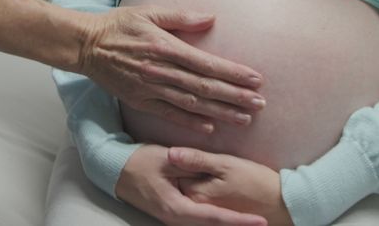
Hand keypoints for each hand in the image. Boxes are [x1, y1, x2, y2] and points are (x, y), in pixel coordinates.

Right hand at [79, 7, 264, 132]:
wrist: (86, 45)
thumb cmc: (119, 25)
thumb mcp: (149, 12)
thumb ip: (181, 17)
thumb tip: (211, 18)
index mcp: (165, 47)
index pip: (207, 63)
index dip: (233, 73)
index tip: (256, 79)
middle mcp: (160, 70)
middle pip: (205, 87)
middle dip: (235, 96)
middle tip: (260, 104)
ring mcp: (150, 88)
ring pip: (192, 103)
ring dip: (220, 112)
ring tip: (245, 119)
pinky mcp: (140, 101)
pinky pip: (169, 114)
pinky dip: (190, 122)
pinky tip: (210, 128)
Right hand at [116, 145, 266, 225]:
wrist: (115, 170)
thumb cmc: (139, 163)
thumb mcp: (167, 159)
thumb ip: (192, 165)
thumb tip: (212, 170)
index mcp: (176, 208)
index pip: (214, 218)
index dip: (239, 221)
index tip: (260, 221)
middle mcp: (176, 219)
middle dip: (238, 225)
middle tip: (263, 223)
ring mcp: (174, 219)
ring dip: (228, 223)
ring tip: (252, 221)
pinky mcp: (173, 214)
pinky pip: (199, 221)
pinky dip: (216, 220)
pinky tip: (229, 216)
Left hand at [168, 148, 293, 225]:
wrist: (281, 203)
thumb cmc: (256, 181)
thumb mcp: (227, 164)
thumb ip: (197, 159)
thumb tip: (170, 153)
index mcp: (196, 194)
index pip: (175, 171)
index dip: (183, 158)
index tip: (194, 153)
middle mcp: (196, 207)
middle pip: (181, 182)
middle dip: (186, 169)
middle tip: (210, 163)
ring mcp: (205, 211)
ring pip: (191, 189)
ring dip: (196, 177)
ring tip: (219, 174)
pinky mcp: (215, 212)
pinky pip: (202, 198)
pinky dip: (205, 187)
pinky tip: (220, 182)